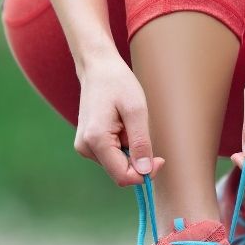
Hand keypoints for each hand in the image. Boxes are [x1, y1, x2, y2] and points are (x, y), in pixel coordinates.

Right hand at [73, 54, 164, 186]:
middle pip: (119, 172)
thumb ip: (141, 143)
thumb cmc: (117, 83)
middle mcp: (85, 147)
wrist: (97, 68)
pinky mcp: (87, 143)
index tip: (160, 159)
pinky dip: (122, 144)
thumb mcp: (136, 110)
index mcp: (96, 140)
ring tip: (127, 123)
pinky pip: (111, 155)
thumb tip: (145, 171)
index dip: (145, 173)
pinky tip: (120, 125)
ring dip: (129, 150)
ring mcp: (84, 146)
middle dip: (137, 159)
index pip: (123, 176)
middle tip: (142, 131)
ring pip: (116, 164)